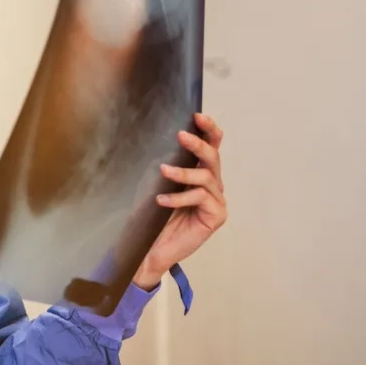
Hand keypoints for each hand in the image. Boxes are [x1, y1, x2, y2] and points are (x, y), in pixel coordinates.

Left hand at [133, 113, 227, 288]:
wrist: (149, 248)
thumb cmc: (151, 216)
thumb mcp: (155, 184)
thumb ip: (165, 165)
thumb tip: (155, 137)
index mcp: (200, 174)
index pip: (211, 147)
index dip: (209, 130)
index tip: (197, 115)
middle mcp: (212, 185)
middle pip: (213, 158)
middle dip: (198, 144)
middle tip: (181, 135)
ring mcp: (216, 201)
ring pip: (206, 178)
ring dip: (183, 172)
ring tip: (163, 171)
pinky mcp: (215, 216)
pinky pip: (200, 199)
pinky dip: (179, 197)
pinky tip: (162, 201)